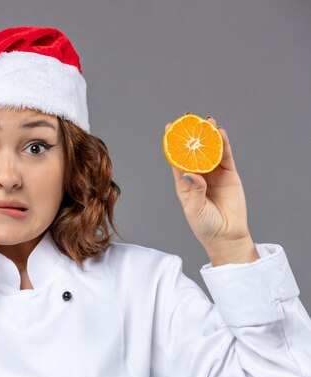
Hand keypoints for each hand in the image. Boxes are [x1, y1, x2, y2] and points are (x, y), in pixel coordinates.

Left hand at [165, 115, 258, 265]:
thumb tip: (192, 173)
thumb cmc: (205, 226)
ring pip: (210, 150)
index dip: (173, 143)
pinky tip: (221, 133)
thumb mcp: (195, 210)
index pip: (176, 159)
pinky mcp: (229, 176)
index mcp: (184, 183)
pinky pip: (225, 157)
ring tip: (207, 120)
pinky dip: (224, 144)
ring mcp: (214, 175)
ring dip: (209, 136)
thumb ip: (195, 191)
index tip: (169, 126)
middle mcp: (198, 176)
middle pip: (193, 151)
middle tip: (189, 117)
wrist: (227, 236)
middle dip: (191, 134)